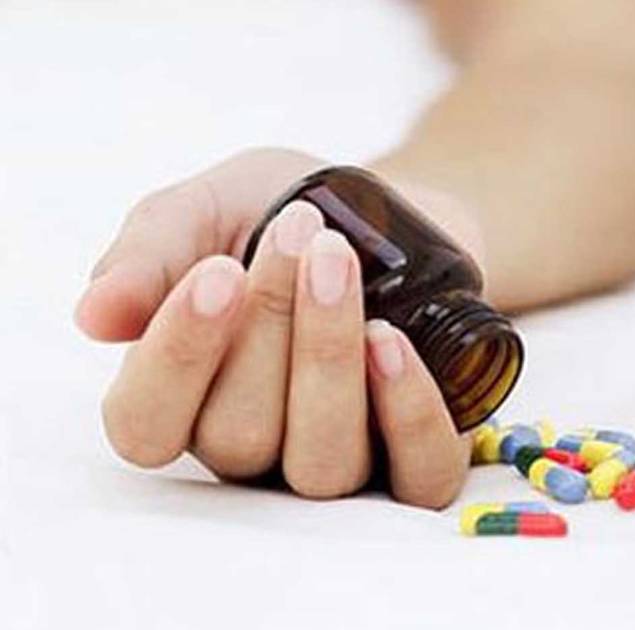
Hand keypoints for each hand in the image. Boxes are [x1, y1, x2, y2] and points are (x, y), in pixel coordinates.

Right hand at [75, 148, 477, 507]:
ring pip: (322, 463)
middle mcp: (257, 446)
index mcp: (185, 399)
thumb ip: (152, 253)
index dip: (174, 359)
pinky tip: (394, 342)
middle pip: (238, 438)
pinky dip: (411, 415)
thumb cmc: (292, 213)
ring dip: (329, 358)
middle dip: (269, 324)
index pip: (144, 427)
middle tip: (299, 229)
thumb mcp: (213, 207)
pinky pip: (418, 477)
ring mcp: (340, 459)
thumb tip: (96, 316)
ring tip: (341, 266)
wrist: (396, 208)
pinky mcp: (418, 456)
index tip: (217, 272)